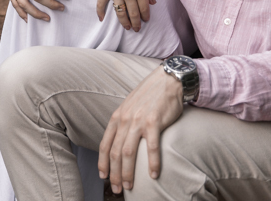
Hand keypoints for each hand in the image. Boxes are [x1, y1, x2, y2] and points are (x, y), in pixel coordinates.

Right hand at [93, 0, 154, 31]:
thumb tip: (152, 2)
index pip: (144, 7)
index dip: (145, 16)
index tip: (145, 20)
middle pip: (133, 13)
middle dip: (136, 23)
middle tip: (137, 29)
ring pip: (120, 13)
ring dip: (124, 22)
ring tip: (127, 27)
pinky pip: (101, 4)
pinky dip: (100, 12)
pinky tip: (101, 19)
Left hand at [98, 66, 183, 192]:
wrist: (167, 80)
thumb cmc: (150, 96)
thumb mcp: (130, 107)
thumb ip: (123, 123)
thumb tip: (120, 141)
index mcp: (117, 117)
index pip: (105, 145)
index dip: (103, 163)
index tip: (103, 176)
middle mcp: (125, 120)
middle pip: (115, 153)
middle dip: (115, 174)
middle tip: (118, 189)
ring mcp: (138, 121)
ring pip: (129, 153)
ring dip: (128, 172)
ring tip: (130, 186)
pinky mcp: (154, 122)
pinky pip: (152, 147)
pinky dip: (152, 163)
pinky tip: (153, 174)